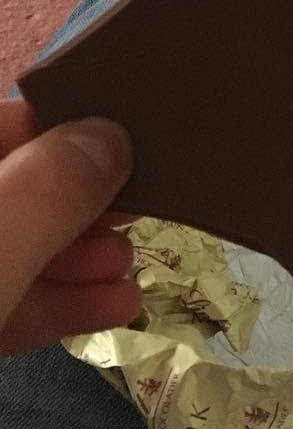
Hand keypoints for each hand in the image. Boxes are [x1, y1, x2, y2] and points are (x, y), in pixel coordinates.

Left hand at [0, 98, 141, 354]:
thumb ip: (47, 191)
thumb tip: (113, 137)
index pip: (9, 120)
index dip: (71, 123)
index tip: (136, 140)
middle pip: (20, 184)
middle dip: (84, 198)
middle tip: (143, 208)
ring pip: (17, 245)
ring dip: (81, 254)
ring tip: (130, 264)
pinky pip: (8, 300)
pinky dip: (60, 304)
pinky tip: (115, 308)